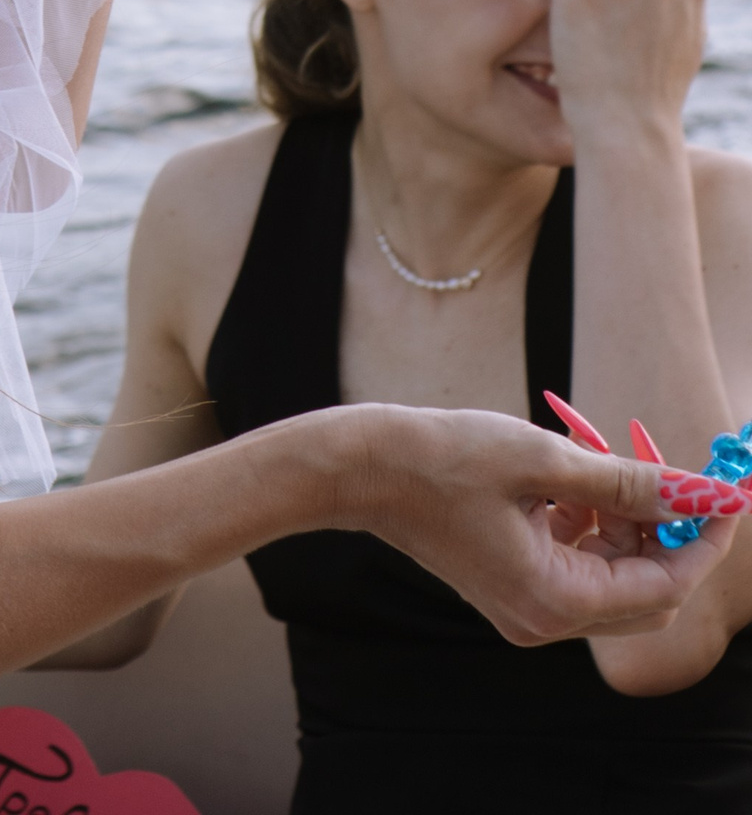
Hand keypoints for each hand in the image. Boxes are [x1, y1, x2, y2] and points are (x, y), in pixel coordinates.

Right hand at [354, 404, 741, 644]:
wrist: (365, 468)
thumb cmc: (445, 458)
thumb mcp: (544, 459)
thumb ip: (625, 482)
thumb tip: (695, 492)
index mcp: (554, 601)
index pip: (662, 588)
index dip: (701, 542)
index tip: (727, 499)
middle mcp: (545, 621)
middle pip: (643, 594)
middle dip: (668, 536)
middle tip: (683, 482)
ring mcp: (526, 610)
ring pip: (611, 577)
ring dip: (627, 524)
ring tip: (611, 464)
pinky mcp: (512, 586)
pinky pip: (577, 566)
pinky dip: (590, 525)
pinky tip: (574, 480)